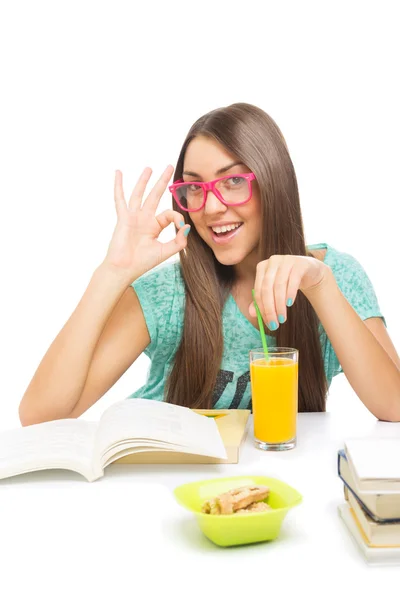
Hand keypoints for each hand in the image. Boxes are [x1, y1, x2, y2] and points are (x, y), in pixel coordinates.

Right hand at [102, 165, 189, 279]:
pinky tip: (118, 173)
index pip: (169, 214)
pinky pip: (120, 199)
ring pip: (139, 194)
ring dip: (144, 180)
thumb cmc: (143, 263)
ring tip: (149, 168)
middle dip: (162, 182)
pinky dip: (118, 185)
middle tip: (169, 167)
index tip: (181, 226)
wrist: (124, 269)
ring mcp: (133, 217)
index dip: (177, 217)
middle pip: (155, 196)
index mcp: (154, 226)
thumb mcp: (166, 251)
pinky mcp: (123, 218)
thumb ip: (178, 241)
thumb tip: (187, 226)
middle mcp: (144, 219)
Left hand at [248, 254, 330, 329]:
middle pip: (267, 288)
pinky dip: (290, 294)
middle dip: (270, 309)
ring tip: (282, 318)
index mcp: (262, 267)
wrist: (310, 272)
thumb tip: (251, 314)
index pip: (258, 290)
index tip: (267, 323)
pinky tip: (289, 304)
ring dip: (280, 305)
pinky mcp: (299, 263)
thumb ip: (262, 301)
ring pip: (279, 285)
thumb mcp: (274, 291)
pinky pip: (293, 280)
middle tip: (275, 324)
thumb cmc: (289, 282)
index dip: (261, 308)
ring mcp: (286, 260)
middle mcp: (272, 261)